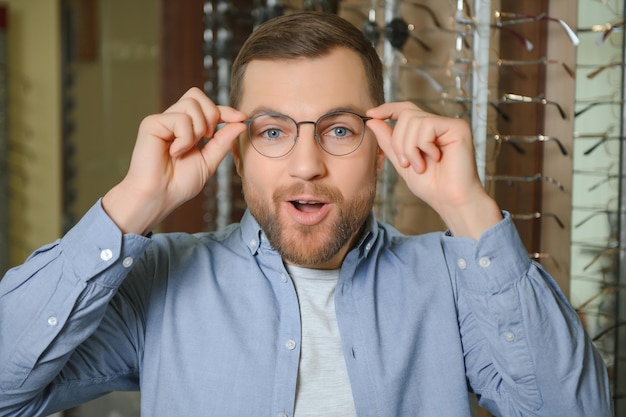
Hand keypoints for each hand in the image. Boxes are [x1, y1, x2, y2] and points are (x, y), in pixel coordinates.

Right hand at [103, 87, 247, 234]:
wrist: (160, 197)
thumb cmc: (179, 184)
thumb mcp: (209, 161)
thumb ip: (223, 141)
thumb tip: (241, 122)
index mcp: (187, 128)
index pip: (208, 107)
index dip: (225, 109)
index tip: (241, 118)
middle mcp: (174, 121)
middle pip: (197, 95)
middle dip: (211, 115)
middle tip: (206, 138)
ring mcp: (162, 120)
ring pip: (191, 104)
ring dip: (198, 128)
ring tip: (187, 148)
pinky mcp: (152, 123)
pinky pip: (180, 118)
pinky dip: (184, 138)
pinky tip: (174, 152)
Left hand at [366, 102, 500, 238]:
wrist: (450, 201)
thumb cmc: (431, 186)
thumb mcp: (402, 162)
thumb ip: (388, 141)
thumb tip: (372, 120)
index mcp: (427, 131)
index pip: (405, 109)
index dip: (387, 109)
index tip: (370, 113)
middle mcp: (439, 124)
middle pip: (406, 114)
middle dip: (398, 141)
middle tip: (406, 164)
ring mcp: (449, 124)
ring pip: (414, 120)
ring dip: (410, 147)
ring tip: (420, 166)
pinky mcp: (458, 127)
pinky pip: (427, 125)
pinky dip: (423, 145)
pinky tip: (435, 159)